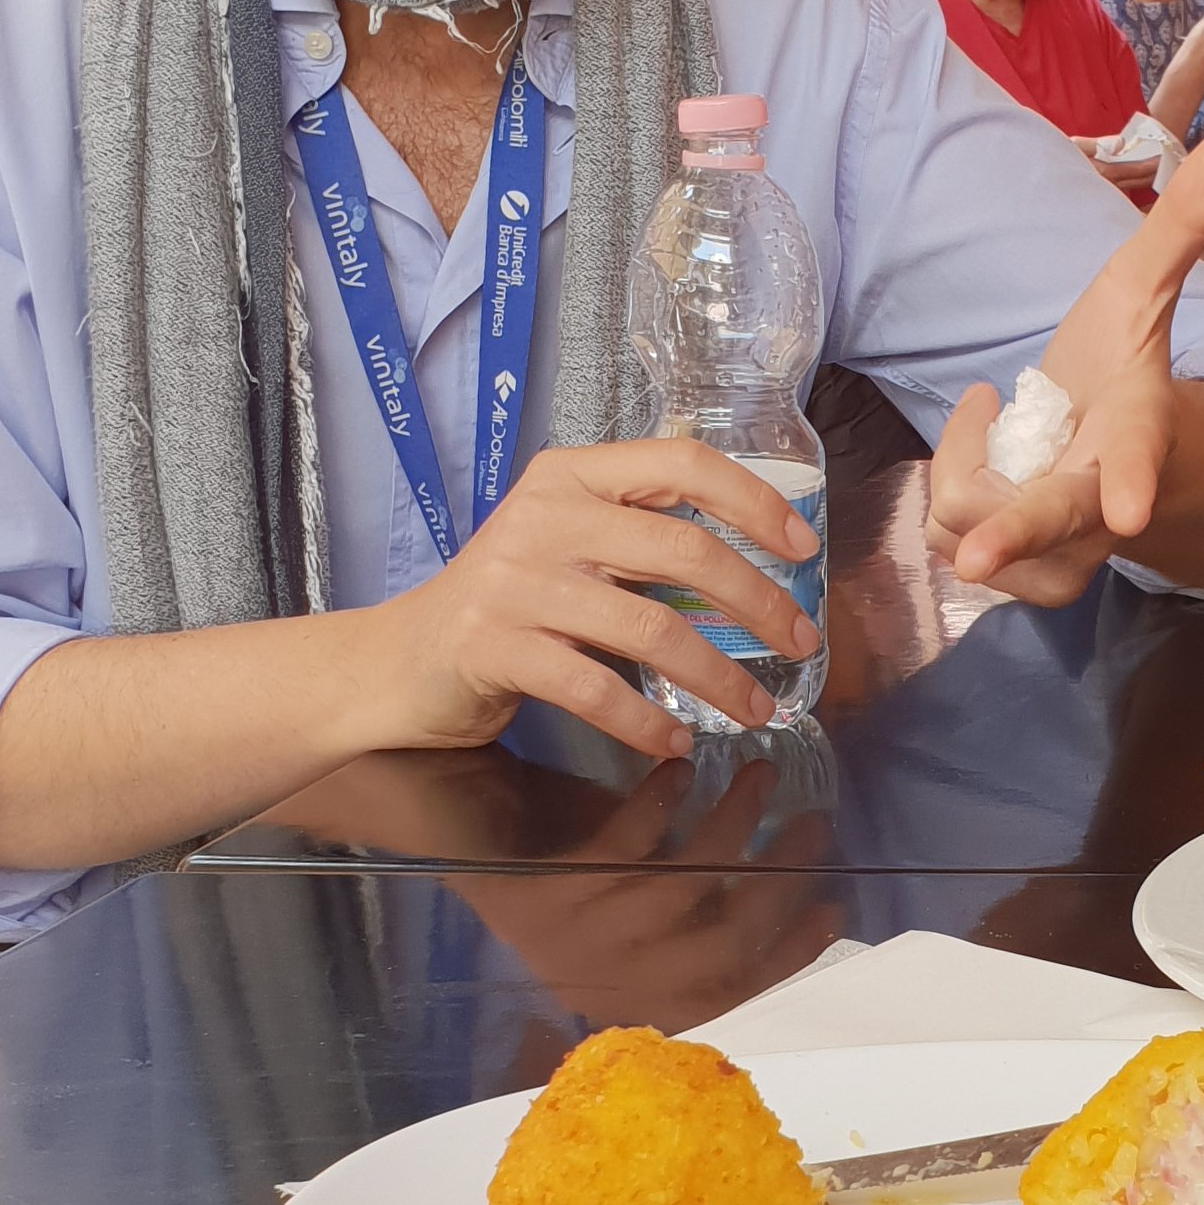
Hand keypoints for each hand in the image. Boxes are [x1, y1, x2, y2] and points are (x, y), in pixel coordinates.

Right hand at [354, 439, 820, 761]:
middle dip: (757, 601)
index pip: (681, 463)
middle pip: (681, 547)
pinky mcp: (494, 646)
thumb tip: (750, 543)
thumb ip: (638, 532)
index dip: (754, 502)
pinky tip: (674, 742)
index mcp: (570, 476)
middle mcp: (543, 517)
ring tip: (754, 709)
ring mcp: (514, 581)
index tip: (803, 548)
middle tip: (800, 644)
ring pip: (648, 624)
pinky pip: (592, 686)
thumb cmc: (506, 607)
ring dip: (716, 676)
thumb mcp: (569, 544)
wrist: (400, 663)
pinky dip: (644, 721)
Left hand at [926, 117, 1203, 603]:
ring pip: (969, 514)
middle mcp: (1098, 501)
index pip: (1136, 456)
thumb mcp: (1143, 284)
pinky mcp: (1011, 566)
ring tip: (999, 415)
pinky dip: (949, 474)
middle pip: (1053, 523)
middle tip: (978, 557)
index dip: (1131, 480)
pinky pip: (943, 524)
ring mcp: (1056, 545)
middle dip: (1015, 535)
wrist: (1103, 453)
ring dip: (962, 457)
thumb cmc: (1119, 369)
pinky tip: (985, 450)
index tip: (1132, 508)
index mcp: (1135, 432)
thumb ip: (1188, 214)